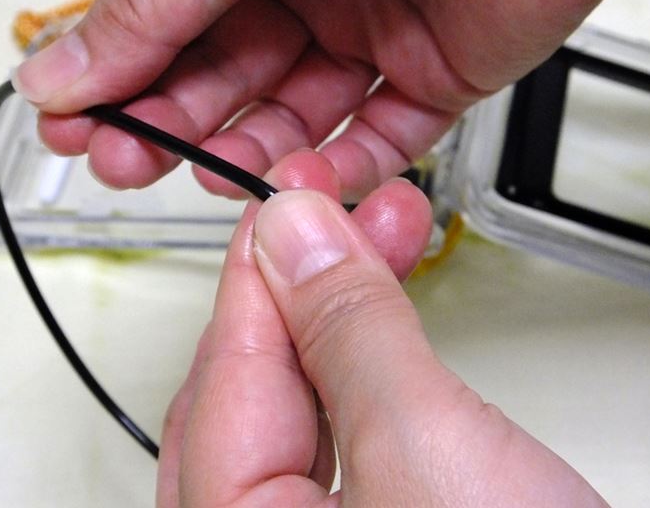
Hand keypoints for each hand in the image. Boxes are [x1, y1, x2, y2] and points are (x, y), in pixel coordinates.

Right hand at [14, 0, 620, 200]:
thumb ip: (152, 7)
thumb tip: (65, 70)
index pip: (171, 23)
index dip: (119, 76)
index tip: (78, 127)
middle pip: (228, 75)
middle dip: (176, 124)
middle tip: (129, 164)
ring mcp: (377, 31)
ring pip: (298, 114)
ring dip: (251, 153)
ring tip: (214, 176)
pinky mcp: (439, 72)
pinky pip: (383, 134)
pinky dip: (343, 167)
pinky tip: (300, 183)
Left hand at [156, 150, 607, 506]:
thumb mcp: (424, 448)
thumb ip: (346, 332)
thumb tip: (292, 235)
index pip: (225, 371)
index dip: (260, 270)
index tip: (290, 200)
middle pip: (251, 387)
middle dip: (301, 286)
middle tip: (340, 216)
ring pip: (299, 403)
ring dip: (338, 316)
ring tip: (382, 242)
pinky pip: (338, 433)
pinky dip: (362, 367)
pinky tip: (381, 322)